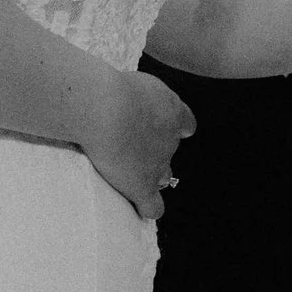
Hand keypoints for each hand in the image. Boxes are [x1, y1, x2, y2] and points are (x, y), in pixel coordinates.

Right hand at [88, 67, 195, 220]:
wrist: (106, 109)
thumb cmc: (114, 89)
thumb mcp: (134, 82)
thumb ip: (139, 96)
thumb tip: (127, 101)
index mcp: (172, 110)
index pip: (186, 123)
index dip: (177, 127)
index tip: (164, 127)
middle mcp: (170, 138)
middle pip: (169, 149)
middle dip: (154, 150)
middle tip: (128, 145)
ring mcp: (158, 164)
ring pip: (163, 175)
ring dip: (151, 175)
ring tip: (128, 172)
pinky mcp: (142, 185)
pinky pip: (153, 205)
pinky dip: (148, 207)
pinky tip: (142, 209)